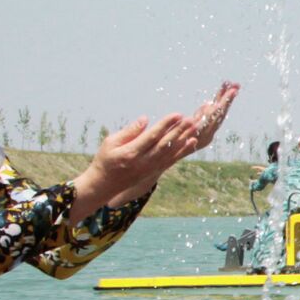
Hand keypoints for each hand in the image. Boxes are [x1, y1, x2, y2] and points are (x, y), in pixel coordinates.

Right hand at [68, 81, 238, 219]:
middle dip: (179, 131)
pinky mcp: (153, 173)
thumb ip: (130, 131)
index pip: (152, 136)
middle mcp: (143, 162)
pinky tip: (192, 142)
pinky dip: (182, 151)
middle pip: (165, 145)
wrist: (104, 185)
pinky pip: (171, 161)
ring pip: (171, 153)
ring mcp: (149, 169)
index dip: (166, 125)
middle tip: (191, 120)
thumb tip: (145, 120)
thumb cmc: (105, 160)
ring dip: (184, 140)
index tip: (177, 115)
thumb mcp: (110, 142)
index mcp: (131, 153)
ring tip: (195, 127)